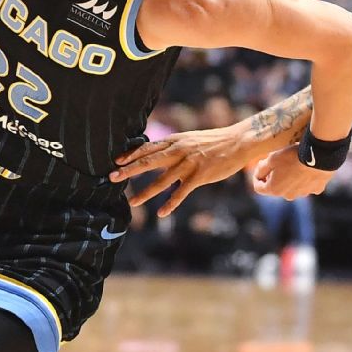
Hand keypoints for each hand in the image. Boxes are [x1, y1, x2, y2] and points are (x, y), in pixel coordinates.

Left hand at [110, 125, 255, 216]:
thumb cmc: (215, 141)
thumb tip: (159, 153)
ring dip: (145, 192)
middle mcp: (179, 151)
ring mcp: (189, 164)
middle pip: (148, 161)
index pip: (148, 147)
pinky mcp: (200, 176)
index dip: (131, 155)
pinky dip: (171, 203)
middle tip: (112, 177)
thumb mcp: (191, 139)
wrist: (238, 142)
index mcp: (175, 141)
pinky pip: (182, 192)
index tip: (116, 161)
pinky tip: (161, 213)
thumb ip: (175, 147)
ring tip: (132, 202)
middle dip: (129, 170)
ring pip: (162, 180)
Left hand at [250, 146, 333, 198]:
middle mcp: (288, 195)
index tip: (260, 166)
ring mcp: (303, 193)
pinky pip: (307, 185)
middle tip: (278, 162)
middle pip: (276, 187)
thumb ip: (262, 167)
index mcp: (274, 189)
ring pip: (292, 187)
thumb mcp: (272, 158)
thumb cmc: (292, 156)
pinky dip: (305, 178)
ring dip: (290, 178)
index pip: (258, 188)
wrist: (319, 156)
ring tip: (294, 163)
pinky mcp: (316, 189)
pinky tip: (307, 167)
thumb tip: (259, 172)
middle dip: (274, 176)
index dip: (257, 176)